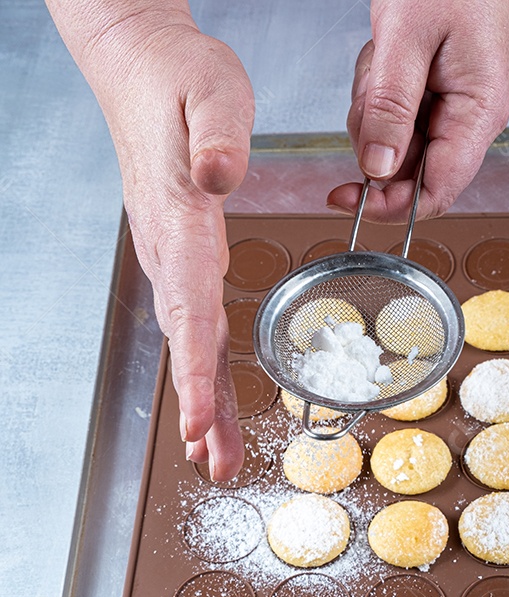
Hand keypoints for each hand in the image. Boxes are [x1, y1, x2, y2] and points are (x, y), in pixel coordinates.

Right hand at [46, 3, 253, 479]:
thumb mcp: (210, 88)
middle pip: (188, 346)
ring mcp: (174, 262)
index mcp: (180, 223)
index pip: (189, 310)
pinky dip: (207, 374)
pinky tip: (217, 406)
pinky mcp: (184, 262)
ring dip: (206, 405)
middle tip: (218, 464)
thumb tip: (220, 177)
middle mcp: (171, 254)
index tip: (204, 418)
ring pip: (191, 346)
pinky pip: (197, 329)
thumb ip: (217, 132)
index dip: (198, 370)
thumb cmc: (179, 81)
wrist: (142, 72)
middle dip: (204, 410)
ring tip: (218, 457)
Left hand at [327, 0, 508, 222]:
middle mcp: (471, 118)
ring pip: (394, 145)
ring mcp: (453, 108)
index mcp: (479, 113)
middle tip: (370, 90)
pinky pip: (393, 117)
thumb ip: (390, 109)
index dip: (390, 206)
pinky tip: (384, 58)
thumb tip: (376, 170)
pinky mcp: (435, 95)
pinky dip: (376, 94)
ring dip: (372, 112)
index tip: (348, 200)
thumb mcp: (407, 39)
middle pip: (409, 171)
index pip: (436, 192)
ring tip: (381, 61)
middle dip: (374, 141)